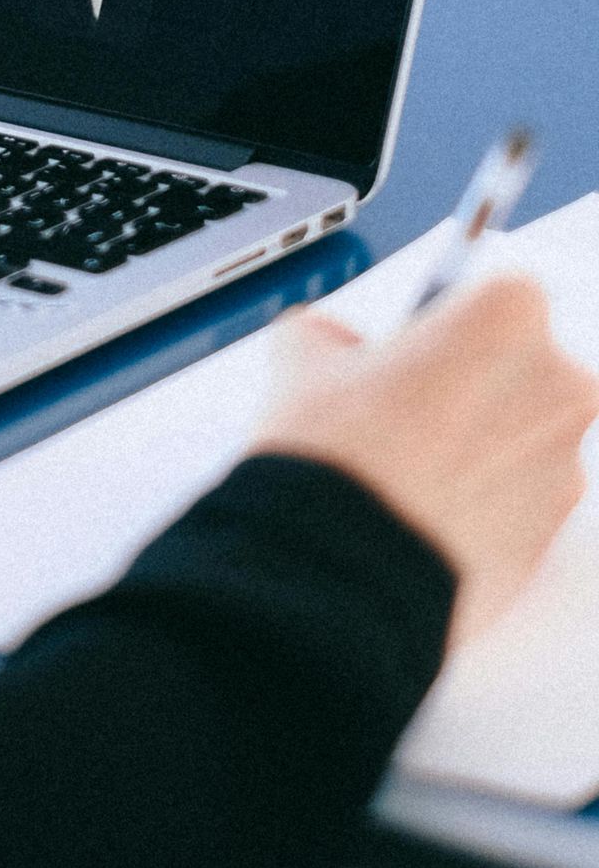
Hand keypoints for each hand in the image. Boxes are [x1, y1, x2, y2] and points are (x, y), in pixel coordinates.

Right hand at [255, 275, 598, 644]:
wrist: (345, 573)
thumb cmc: (339, 459)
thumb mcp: (303, 355)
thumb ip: (333, 335)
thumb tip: (334, 347)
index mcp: (508, 316)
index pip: (498, 294)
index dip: (450, 321)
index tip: (421, 343)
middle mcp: (556, 383)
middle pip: (521, 366)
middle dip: (472, 383)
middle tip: (407, 408)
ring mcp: (565, 463)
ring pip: (523, 435)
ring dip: (480, 445)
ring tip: (408, 471)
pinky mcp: (556, 533)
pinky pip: (522, 499)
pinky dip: (487, 503)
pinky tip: (424, 512)